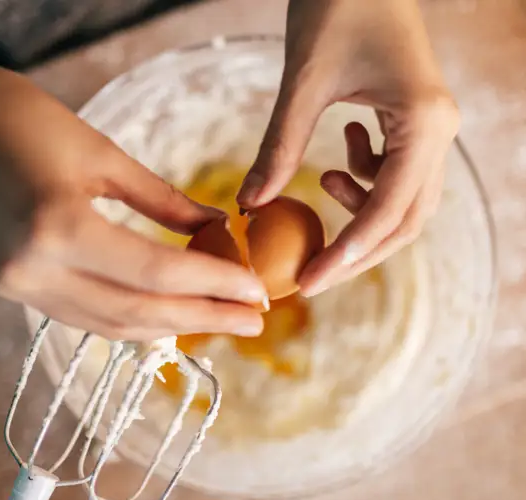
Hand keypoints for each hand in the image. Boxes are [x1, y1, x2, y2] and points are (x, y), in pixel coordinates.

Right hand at [0, 36, 265, 339]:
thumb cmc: (18, 118)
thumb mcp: (101, 154)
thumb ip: (163, 202)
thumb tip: (215, 229)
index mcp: (57, 227)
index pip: (156, 272)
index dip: (214, 285)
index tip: (256, 292)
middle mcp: (34, 271)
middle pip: (139, 312)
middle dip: (205, 319)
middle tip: (254, 321)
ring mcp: (21, 287)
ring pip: (114, 325)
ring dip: (173, 327)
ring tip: (221, 320)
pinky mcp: (17, 288)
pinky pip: (88, 318)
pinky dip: (135, 320)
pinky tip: (170, 316)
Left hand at [237, 0, 459, 295]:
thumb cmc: (338, 6)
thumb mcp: (304, 83)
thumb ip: (278, 147)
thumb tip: (249, 206)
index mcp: (423, 123)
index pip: (388, 212)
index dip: (347, 254)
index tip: (308, 283)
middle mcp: (439, 133)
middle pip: (404, 221)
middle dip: (356, 251)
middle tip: (311, 271)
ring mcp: (431, 130)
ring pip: (403, 204)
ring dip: (361, 212)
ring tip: (323, 180)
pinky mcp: (414, 126)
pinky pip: (395, 176)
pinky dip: (364, 181)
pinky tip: (341, 152)